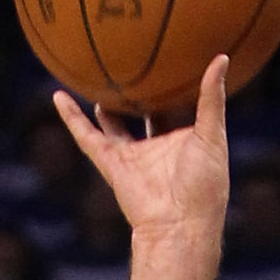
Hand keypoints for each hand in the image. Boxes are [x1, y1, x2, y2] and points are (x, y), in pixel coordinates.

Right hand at [55, 52, 229, 237]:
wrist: (179, 223)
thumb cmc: (203, 185)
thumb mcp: (212, 134)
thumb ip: (212, 97)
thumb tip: (221, 57)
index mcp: (182, 140)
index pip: (179, 108)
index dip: (176, 88)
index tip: (175, 60)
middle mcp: (156, 147)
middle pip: (145, 115)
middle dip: (142, 97)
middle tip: (136, 68)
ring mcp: (132, 156)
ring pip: (113, 125)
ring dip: (106, 108)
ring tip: (98, 84)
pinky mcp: (111, 164)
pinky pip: (86, 137)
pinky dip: (71, 118)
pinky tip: (59, 96)